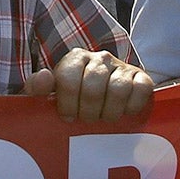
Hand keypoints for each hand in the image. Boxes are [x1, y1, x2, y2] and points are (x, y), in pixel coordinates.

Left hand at [26, 50, 154, 122]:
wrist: (106, 96)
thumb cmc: (75, 98)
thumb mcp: (52, 94)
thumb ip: (38, 88)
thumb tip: (44, 77)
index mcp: (75, 58)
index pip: (68, 79)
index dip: (67, 104)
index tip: (68, 117)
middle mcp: (100, 58)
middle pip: (93, 87)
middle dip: (88, 112)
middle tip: (87, 120)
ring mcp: (122, 66)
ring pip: (118, 89)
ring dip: (110, 112)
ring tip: (104, 118)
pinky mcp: (141, 77)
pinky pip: (141, 90)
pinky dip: (132, 107)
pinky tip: (124, 113)